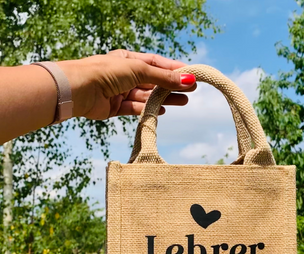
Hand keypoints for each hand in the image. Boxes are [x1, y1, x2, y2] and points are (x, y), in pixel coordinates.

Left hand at [57, 49, 196, 119]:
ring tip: (183, 102)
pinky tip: (162, 111)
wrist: (79, 89)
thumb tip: (187, 80)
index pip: (156, 64)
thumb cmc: (106, 72)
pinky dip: (149, 109)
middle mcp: (126, 75)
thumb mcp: (139, 70)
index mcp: (129, 60)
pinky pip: (137, 108)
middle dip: (172, 87)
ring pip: (147, 96)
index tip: (191, 75)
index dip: (173, 70)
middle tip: (190, 92)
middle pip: (154, 82)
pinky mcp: (117, 107)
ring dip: (164, 99)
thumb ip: (163, 77)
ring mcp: (121, 92)